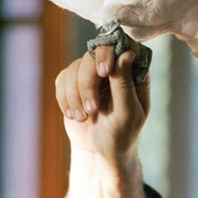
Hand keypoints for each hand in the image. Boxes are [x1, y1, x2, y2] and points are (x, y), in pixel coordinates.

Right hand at [54, 39, 149, 167]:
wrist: (100, 152)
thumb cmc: (121, 135)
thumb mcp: (127, 113)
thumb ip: (125, 84)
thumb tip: (126, 54)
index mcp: (135, 74)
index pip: (125, 45)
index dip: (111, 51)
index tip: (104, 71)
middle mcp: (114, 69)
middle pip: (94, 53)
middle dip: (88, 82)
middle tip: (92, 108)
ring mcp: (93, 74)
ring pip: (76, 67)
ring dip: (76, 95)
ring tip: (84, 117)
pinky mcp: (74, 83)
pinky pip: (62, 78)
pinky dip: (65, 98)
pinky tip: (74, 116)